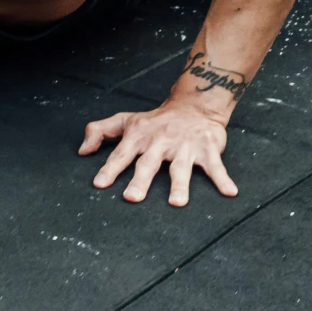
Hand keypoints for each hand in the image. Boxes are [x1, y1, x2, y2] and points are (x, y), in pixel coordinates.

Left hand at [78, 103, 239, 206]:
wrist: (194, 106)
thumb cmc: (155, 120)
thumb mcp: (125, 120)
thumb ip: (100, 131)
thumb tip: (81, 151)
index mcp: (139, 136)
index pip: (122, 154)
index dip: (110, 168)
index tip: (100, 184)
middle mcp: (161, 142)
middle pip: (149, 164)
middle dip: (140, 180)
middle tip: (132, 198)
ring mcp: (185, 146)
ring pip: (181, 168)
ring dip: (180, 186)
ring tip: (177, 204)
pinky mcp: (207, 149)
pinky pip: (216, 166)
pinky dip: (223, 179)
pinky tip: (229, 192)